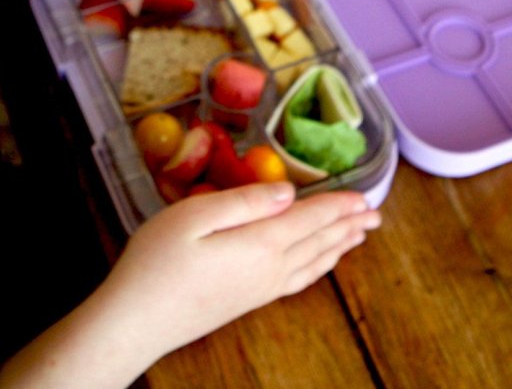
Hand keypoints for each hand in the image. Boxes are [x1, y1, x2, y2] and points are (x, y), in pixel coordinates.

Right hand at [103, 183, 380, 363]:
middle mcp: (270, 269)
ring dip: (337, 245)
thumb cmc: (157, 260)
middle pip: (318, 242)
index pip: (309, 219)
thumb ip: (243, 201)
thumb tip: (287, 191)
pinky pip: (298, 279)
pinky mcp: (248, 300)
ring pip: (312, 263)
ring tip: (357, 234)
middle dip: (347, 225)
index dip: (338, 205)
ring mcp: (261, 289)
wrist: (138, 320)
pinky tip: (317, 262)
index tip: (364, 195)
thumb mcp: (194, 216)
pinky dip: (318, 265)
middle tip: (374, 214)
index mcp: (260, 244)